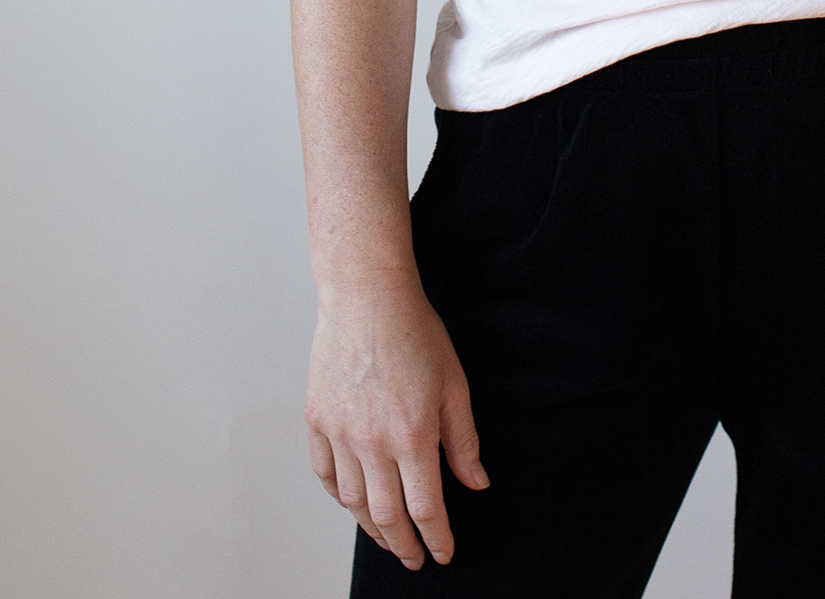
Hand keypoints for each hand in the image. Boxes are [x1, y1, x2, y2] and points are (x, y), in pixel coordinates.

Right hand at [305, 276, 488, 569]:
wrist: (367, 297)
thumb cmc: (415, 333)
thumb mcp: (453, 384)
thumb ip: (463, 440)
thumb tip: (475, 483)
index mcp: (412, 434)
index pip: (426, 506)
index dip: (437, 537)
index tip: (444, 552)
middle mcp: (372, 442)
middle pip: (387, 515)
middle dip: (404, 544)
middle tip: (415, 558)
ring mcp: (339, 433)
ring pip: (353, 502)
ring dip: (372, 528)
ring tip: (389, 538)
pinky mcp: (317, 421)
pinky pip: (325, 475)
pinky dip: (340, 497)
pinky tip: (354, 502)